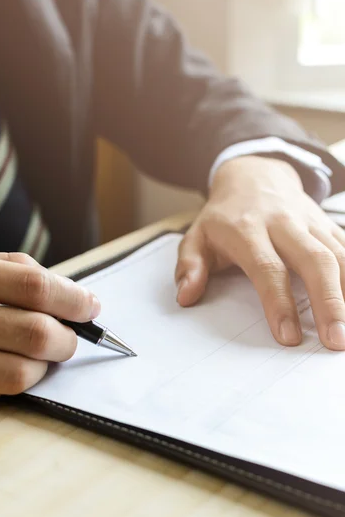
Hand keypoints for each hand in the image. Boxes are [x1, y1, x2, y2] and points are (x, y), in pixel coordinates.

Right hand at [0, 249, 100, 407]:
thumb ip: (17, 274)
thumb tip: (77, 298)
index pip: (32, 287)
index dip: (72, 300)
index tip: (91, 307)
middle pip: (32, 334)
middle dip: (67, 339)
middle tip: (71, 337)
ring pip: (16, 374)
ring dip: (45, 367)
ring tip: (45, 355)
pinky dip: (14, 383)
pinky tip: (11, 366)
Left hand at [176, 155, 344, 350]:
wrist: (254, 175)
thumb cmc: (225, 215)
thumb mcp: (196, 236)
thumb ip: (190, 266)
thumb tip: (186, 297)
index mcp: (247, 229)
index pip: (268, 269)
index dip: (279, 303)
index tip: (289, 336)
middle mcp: (284, 223)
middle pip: (314, 260)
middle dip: (329, 302)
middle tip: (335, 341)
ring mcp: (310, 222)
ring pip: (338, 253)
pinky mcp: (327, 224)